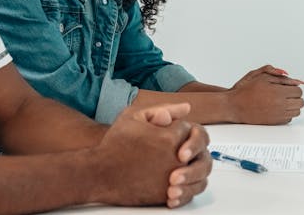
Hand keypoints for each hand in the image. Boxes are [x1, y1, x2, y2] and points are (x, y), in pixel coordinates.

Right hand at [94, 104, 209, 207]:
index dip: (181, 130)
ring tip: (180, 166)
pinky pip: (190, 192)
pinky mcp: (168, 194)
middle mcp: (175, 158)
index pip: (190, 129)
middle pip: (202, 152)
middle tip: (180, 151)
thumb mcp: (134, 116)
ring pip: (201, 174)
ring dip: (195, 169)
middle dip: (193, 149)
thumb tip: (186, 108)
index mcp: (169, 136)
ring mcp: (173, 178)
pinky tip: (176, 182)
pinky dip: (188, 188)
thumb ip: (163, 109)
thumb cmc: (115, 144)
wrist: (101, 173)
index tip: (170, 133)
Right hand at [228, 64, 303, 123]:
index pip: (298, 91)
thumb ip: (277, 75)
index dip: (293, 87)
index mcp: (278, 92)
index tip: (286, 87)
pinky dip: (287, 113)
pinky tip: (278, 108)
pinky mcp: (275, 122)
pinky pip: (290, 118)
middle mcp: (281, 105)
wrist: (235, 105)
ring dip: (292, 105)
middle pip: (300, 102)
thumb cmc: (245, 90)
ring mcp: (279, 115)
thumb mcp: (259, 76)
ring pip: (297, 111)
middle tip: (285, 93)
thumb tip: (292, 78)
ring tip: (281, 100)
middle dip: (294, 96)